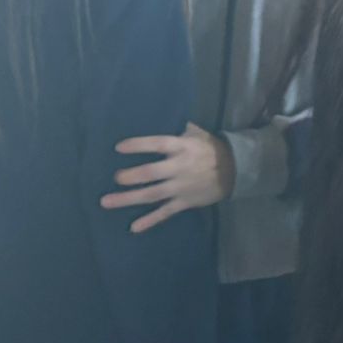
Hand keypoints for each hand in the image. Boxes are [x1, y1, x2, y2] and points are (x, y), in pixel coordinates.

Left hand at [102, 123, 233, 232]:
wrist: (236, 170)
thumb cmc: (212, 149)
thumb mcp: (198, 134)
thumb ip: (180, 130)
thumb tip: (163, 115)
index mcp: (183, 147)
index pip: (158, 144)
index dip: (139, 145)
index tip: (119, 148)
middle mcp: (180, 167)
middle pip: (152, 173)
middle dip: (132, 176)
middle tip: (116, 178)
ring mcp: (181, 187)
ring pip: (152, 194)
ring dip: (129, 199)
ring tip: (106, 202)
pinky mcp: (185, 202)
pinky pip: (165, 212)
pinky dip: (150, 220)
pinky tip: (133, 227)